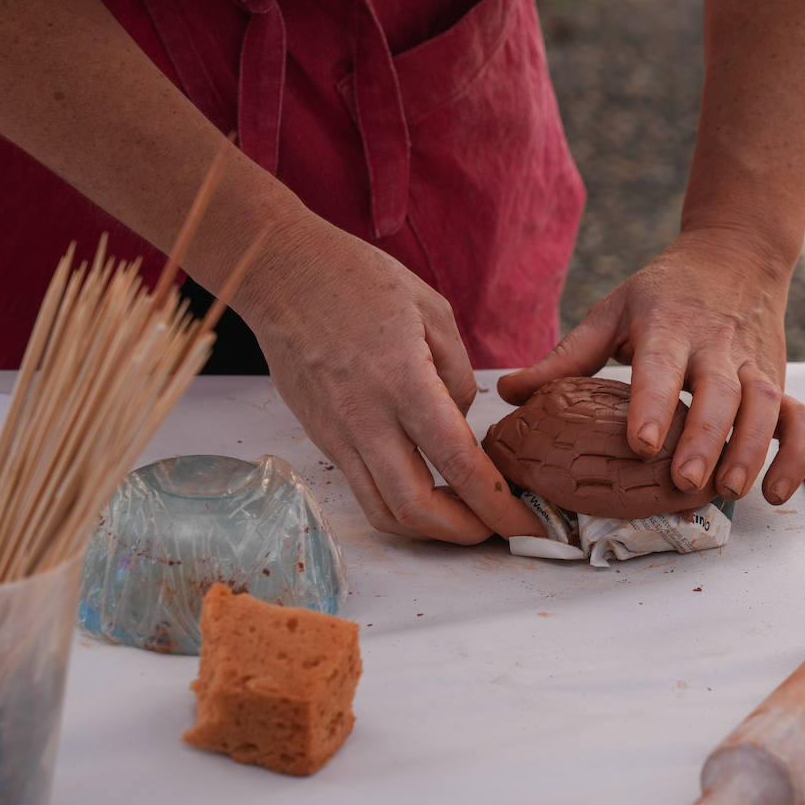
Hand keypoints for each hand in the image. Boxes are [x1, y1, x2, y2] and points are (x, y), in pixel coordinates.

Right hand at [238, 217, 540, 543]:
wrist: (280, 272)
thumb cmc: (359, 279)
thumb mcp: (433, 311)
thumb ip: (458, 376)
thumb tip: (463, 424)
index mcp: (403, 381)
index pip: (457, 462)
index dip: (496, 502)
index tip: (524, 520)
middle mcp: (366, 418)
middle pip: (416, 508)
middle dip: (464, 533)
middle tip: (497, 531)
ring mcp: (337, 433)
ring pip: (382, 512)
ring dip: (429, 531)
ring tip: (464, 521)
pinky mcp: (320, 438)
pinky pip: (362, 491)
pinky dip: (399, 507)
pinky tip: (427, 494)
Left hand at [498, 225, 804, 504]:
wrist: (737, 254)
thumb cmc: (664, 292)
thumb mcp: (612, 311)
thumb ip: (566, 357)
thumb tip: (508, 394)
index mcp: (669, 326)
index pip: (662, 366)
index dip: (654, 403)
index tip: (641, 443)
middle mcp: (717, 346)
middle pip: (720, 392)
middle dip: (706, 437)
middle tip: (687, 482)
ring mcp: (755, 365)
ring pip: (766, 406)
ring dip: (751, 449)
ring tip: (729, 490)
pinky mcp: (781, 379)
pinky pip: (800, 419)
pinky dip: (797, 456)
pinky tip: (775, 493)